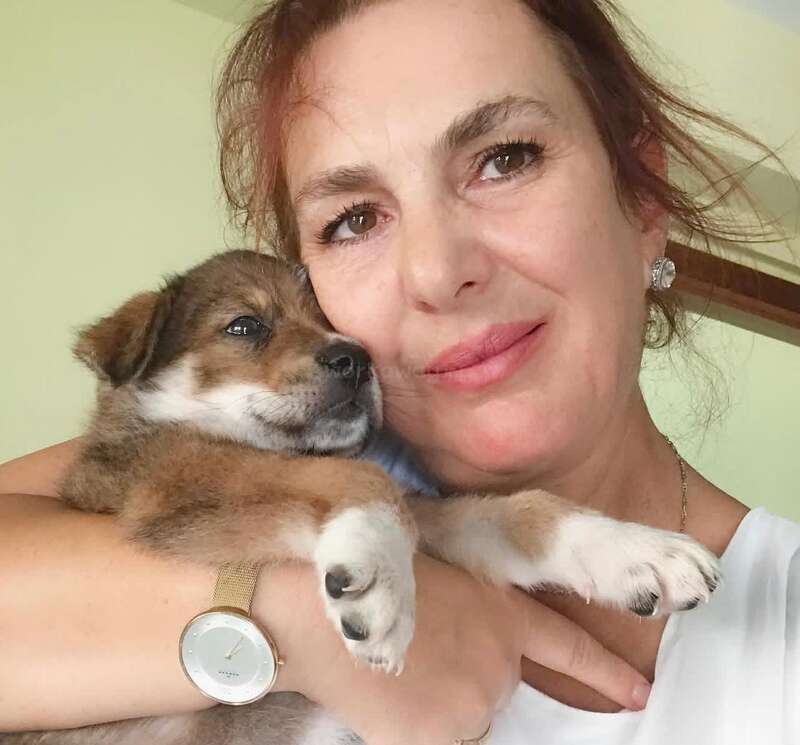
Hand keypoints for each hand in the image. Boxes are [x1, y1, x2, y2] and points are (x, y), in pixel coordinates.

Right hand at [256, 553, 650, 744]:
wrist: (310, 604)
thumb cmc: (367, 574)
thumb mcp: (437, 572)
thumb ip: (475, 609)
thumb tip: (482, 643)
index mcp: (500, 613)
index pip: (568, 648)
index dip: (607, 672)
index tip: (639, 693)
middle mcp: (498, 663)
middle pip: (499, 686)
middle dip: (469, 673)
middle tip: (420, 649)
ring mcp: (470, 706)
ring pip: (466, 715)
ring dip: (440, 702)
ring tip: (399, 669)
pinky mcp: (437, 741)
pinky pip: (438, 739)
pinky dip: (419, 727)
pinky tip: (389, 698)